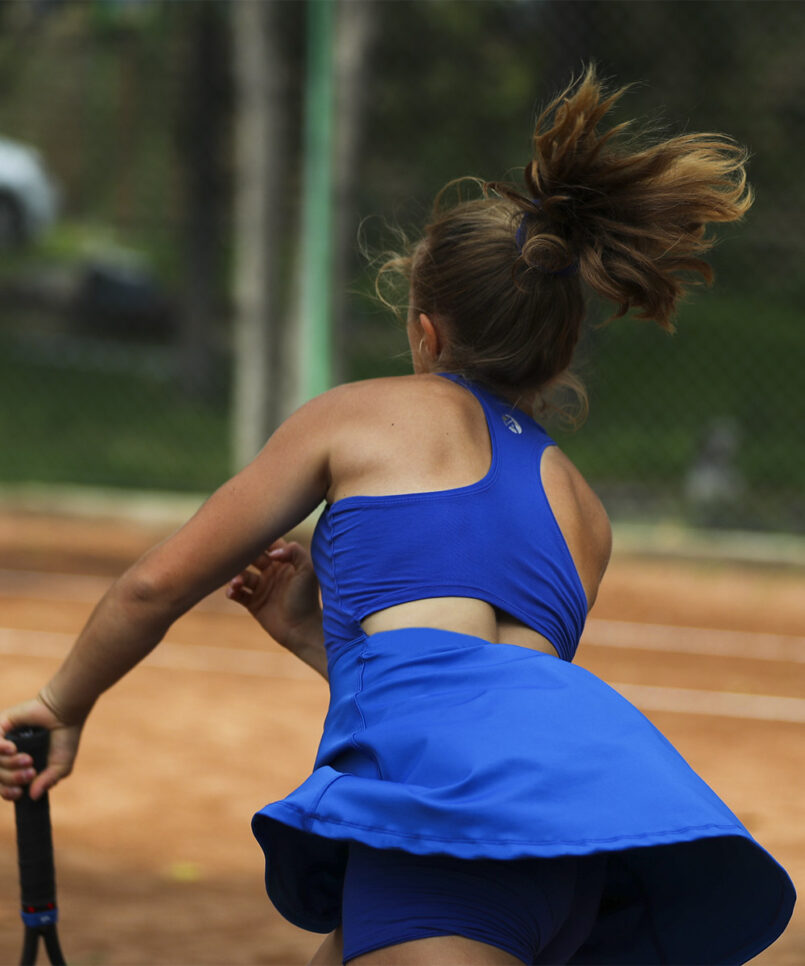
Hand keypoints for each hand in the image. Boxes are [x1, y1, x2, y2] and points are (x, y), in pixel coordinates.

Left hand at [0, 692, 83, 801]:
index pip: (3, 786)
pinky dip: (0, 748)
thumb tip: (31, 796)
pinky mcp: (1, 725)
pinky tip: (12, 748)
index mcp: (20, 767)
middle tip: (30, 773)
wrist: (66, 713)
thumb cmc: (65, 737)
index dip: (7, 793)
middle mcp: (9, 755)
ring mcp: (4, 740)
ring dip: (9, 764)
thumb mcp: (61, 767)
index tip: (19, 793)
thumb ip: (47, 782)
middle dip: (11, 778)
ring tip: (27, 758)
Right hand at [227, 539, 326, 676]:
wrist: (302, 630)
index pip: (270, 543)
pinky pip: (237, 593)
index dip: (260, 536)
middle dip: (242, 554)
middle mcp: (272, 572)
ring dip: (237, 576)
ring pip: (242, 574)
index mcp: (285, 562)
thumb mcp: (307, 570)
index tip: (249, 532)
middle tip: (234, 553)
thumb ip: (294, 552)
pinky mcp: (253, 603)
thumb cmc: (307, 598)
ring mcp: (262, 588)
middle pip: (251, 556)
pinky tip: (233, 591)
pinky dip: (231, 590)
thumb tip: (272, 552)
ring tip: (238, 582)